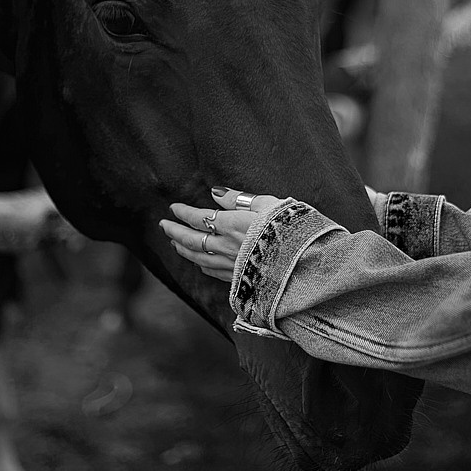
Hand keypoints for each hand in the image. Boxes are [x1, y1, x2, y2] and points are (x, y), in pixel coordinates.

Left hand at [160, 187, 283, 282]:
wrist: (306, 264)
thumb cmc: (292, 228)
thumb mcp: (269, 204)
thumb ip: (240, 199)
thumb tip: (216, 191)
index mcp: (232, 224)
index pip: (198, 218)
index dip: (182, 213)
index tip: (173, 208)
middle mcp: (227, 246)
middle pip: (191, 239)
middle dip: (174, 232)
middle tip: (163, 225)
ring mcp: (231, 265)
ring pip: (198, 258)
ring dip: (182, 250)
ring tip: (174, 243)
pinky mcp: (240, 279)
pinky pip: (212, 272)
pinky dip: (200, 265)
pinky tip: (198, 263)